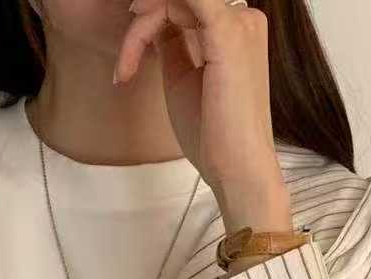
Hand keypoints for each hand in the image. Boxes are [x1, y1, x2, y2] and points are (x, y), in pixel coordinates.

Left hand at [116, 0, 291, 232]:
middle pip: (179, 1)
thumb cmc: (212, 135)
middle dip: (141, 26)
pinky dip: (156, 10)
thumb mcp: (183, 78)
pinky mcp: (228, 34)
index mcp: (237, 29)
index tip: (128, 61)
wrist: (237, 170)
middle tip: (126, 65)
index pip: (185, 5)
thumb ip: (172, 43)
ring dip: (140, 29)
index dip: (149, 23)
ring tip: (127, 69)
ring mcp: (240, 23)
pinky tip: (135, 30)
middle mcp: (244, 19)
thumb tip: (153, 22)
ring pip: (176, 0)